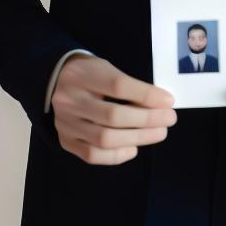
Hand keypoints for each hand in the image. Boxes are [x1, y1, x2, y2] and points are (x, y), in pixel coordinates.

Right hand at [51, 55, 176, 164]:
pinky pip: (93, 155)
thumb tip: (162, 105)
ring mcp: (65, 123)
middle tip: (169, 119)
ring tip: (158, 133)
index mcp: (81, 75)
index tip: (168, 101)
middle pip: (112, 116)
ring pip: (104, 139)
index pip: (118, 86)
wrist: (57, 82)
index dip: (146, 95)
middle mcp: (68, 100)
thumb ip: (130, 86)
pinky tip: (133, 148)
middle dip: (147, 120)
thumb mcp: (107, 69)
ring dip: (138, 138)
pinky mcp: (65, 141)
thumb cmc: (91, 76)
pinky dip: (117, 155)